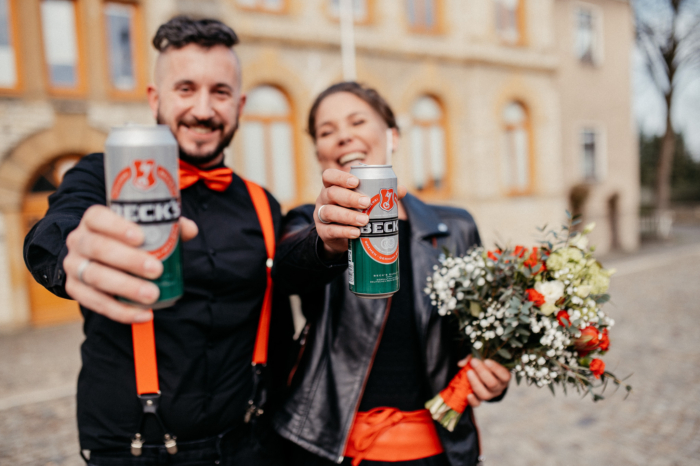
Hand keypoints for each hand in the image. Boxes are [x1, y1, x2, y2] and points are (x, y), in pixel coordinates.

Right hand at [63, 205, 197, 323]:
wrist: (97, 259)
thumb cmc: (127, 240)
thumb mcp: (144, 229)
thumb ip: (166, 227)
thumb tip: (190, 230)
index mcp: (93, 220)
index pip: (98, 217)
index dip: (117, 226)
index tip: (141, 237)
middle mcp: (79, 241)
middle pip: (98, 248)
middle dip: (129, 260)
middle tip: (156, 269)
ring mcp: (74, 266)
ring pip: (95, 276)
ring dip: (126, 287)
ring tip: (152, 295)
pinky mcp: (75, 290)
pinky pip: (95, 303)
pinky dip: (120, 311)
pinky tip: (143, 314)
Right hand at [314, 169, 406, 257]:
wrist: (343, 237)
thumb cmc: (355, 212)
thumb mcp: (365, 202)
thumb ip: (382, 195)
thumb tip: (401, 190)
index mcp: (333, 186)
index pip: (329, 176)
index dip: (340, 177)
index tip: (356, 182)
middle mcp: (324, 199)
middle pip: (331, 193)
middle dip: (349, 197)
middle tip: (367, 202)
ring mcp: (321, 216)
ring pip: (330, 212)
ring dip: (348, 216)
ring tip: (364, 221)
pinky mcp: (323, 232)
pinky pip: (331, 231)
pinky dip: (344, 231)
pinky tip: (356, 233)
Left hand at [458, 357, 510, 406]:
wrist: (484, 377)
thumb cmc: (485, 366)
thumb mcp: (482, 359)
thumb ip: (472, 358)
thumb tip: (461, 364)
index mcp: (503, 377)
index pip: (504, 376)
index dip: (496, 368)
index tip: (486, 360)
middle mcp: (498, 388)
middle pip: (492, 384)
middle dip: (482, 372)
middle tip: (473, 362)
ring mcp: (490, 395)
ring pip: (485, 394)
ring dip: (475, 383)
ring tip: (468, 372)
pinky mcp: (480, 400)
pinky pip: (477, 404)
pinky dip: (472, 401)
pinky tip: (468, 394)